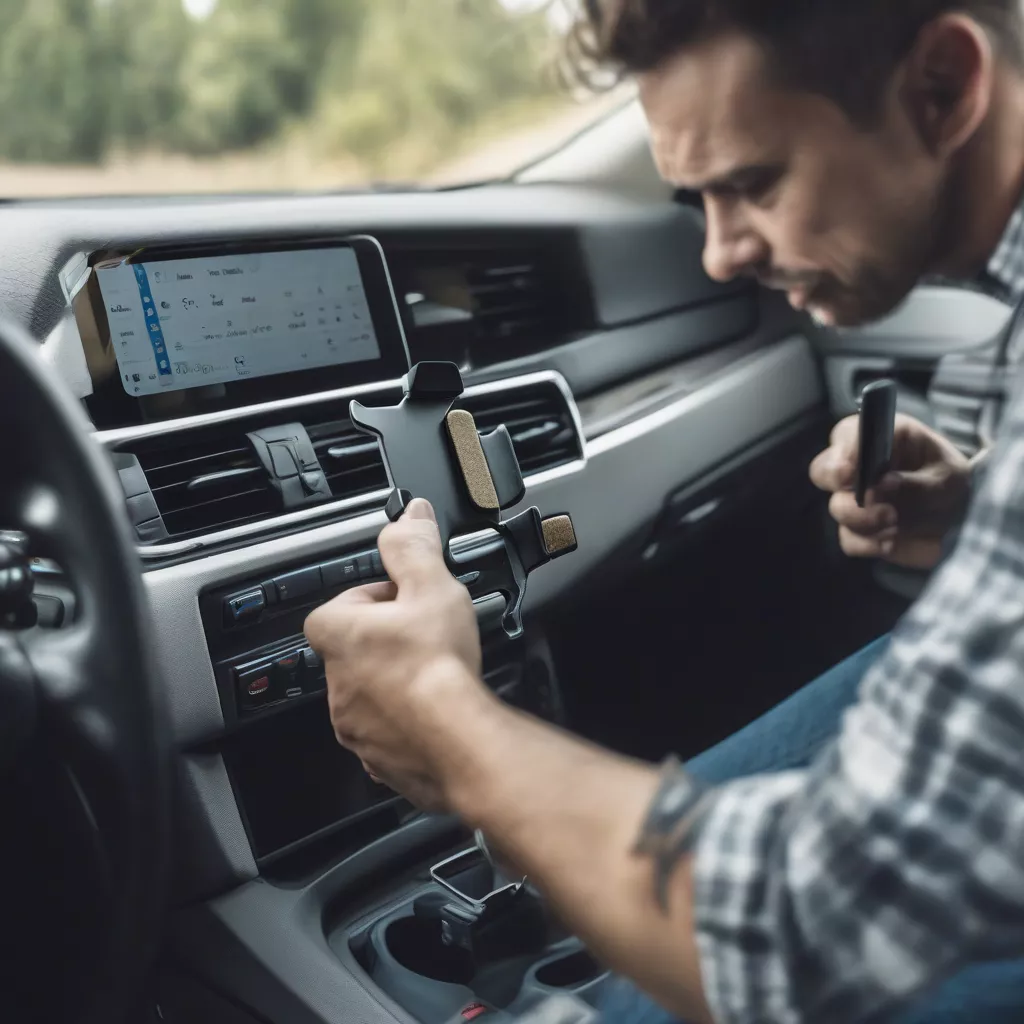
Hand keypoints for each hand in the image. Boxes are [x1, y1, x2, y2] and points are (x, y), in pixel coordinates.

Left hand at [304, 499, 491, 810]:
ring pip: (371, 693)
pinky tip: (440, 712)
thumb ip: (414, 546)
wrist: (457, 739)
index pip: (339, 604)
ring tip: (439, 673)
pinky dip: (409, 722)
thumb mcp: (430, 584)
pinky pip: (388, 733)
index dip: (375, 597)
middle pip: (356, 649)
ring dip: (397, 682)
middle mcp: (336, 683)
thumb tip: (409, 515)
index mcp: (338, 634)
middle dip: (388, 640)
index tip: (405, 600)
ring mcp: (354, 725)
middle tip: (428, 635)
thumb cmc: (439, 666)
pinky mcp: (378, 758)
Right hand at [809, 413, 971, 569]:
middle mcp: (855, 466)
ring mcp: (851, 499)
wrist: (962, 517)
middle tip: (879, 508)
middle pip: (823, 472)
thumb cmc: (950, 482)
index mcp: (877, 438)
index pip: (846, 435)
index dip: (842, 452)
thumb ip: (917, 483)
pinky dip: (873, 545)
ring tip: (897, 524)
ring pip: (839, 511)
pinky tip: (894, 540)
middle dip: (846, 493)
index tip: (850, 472)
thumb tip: (883, 485)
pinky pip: (851, 541)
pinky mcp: (856, 530)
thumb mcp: (948, 478)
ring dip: (868, 522)